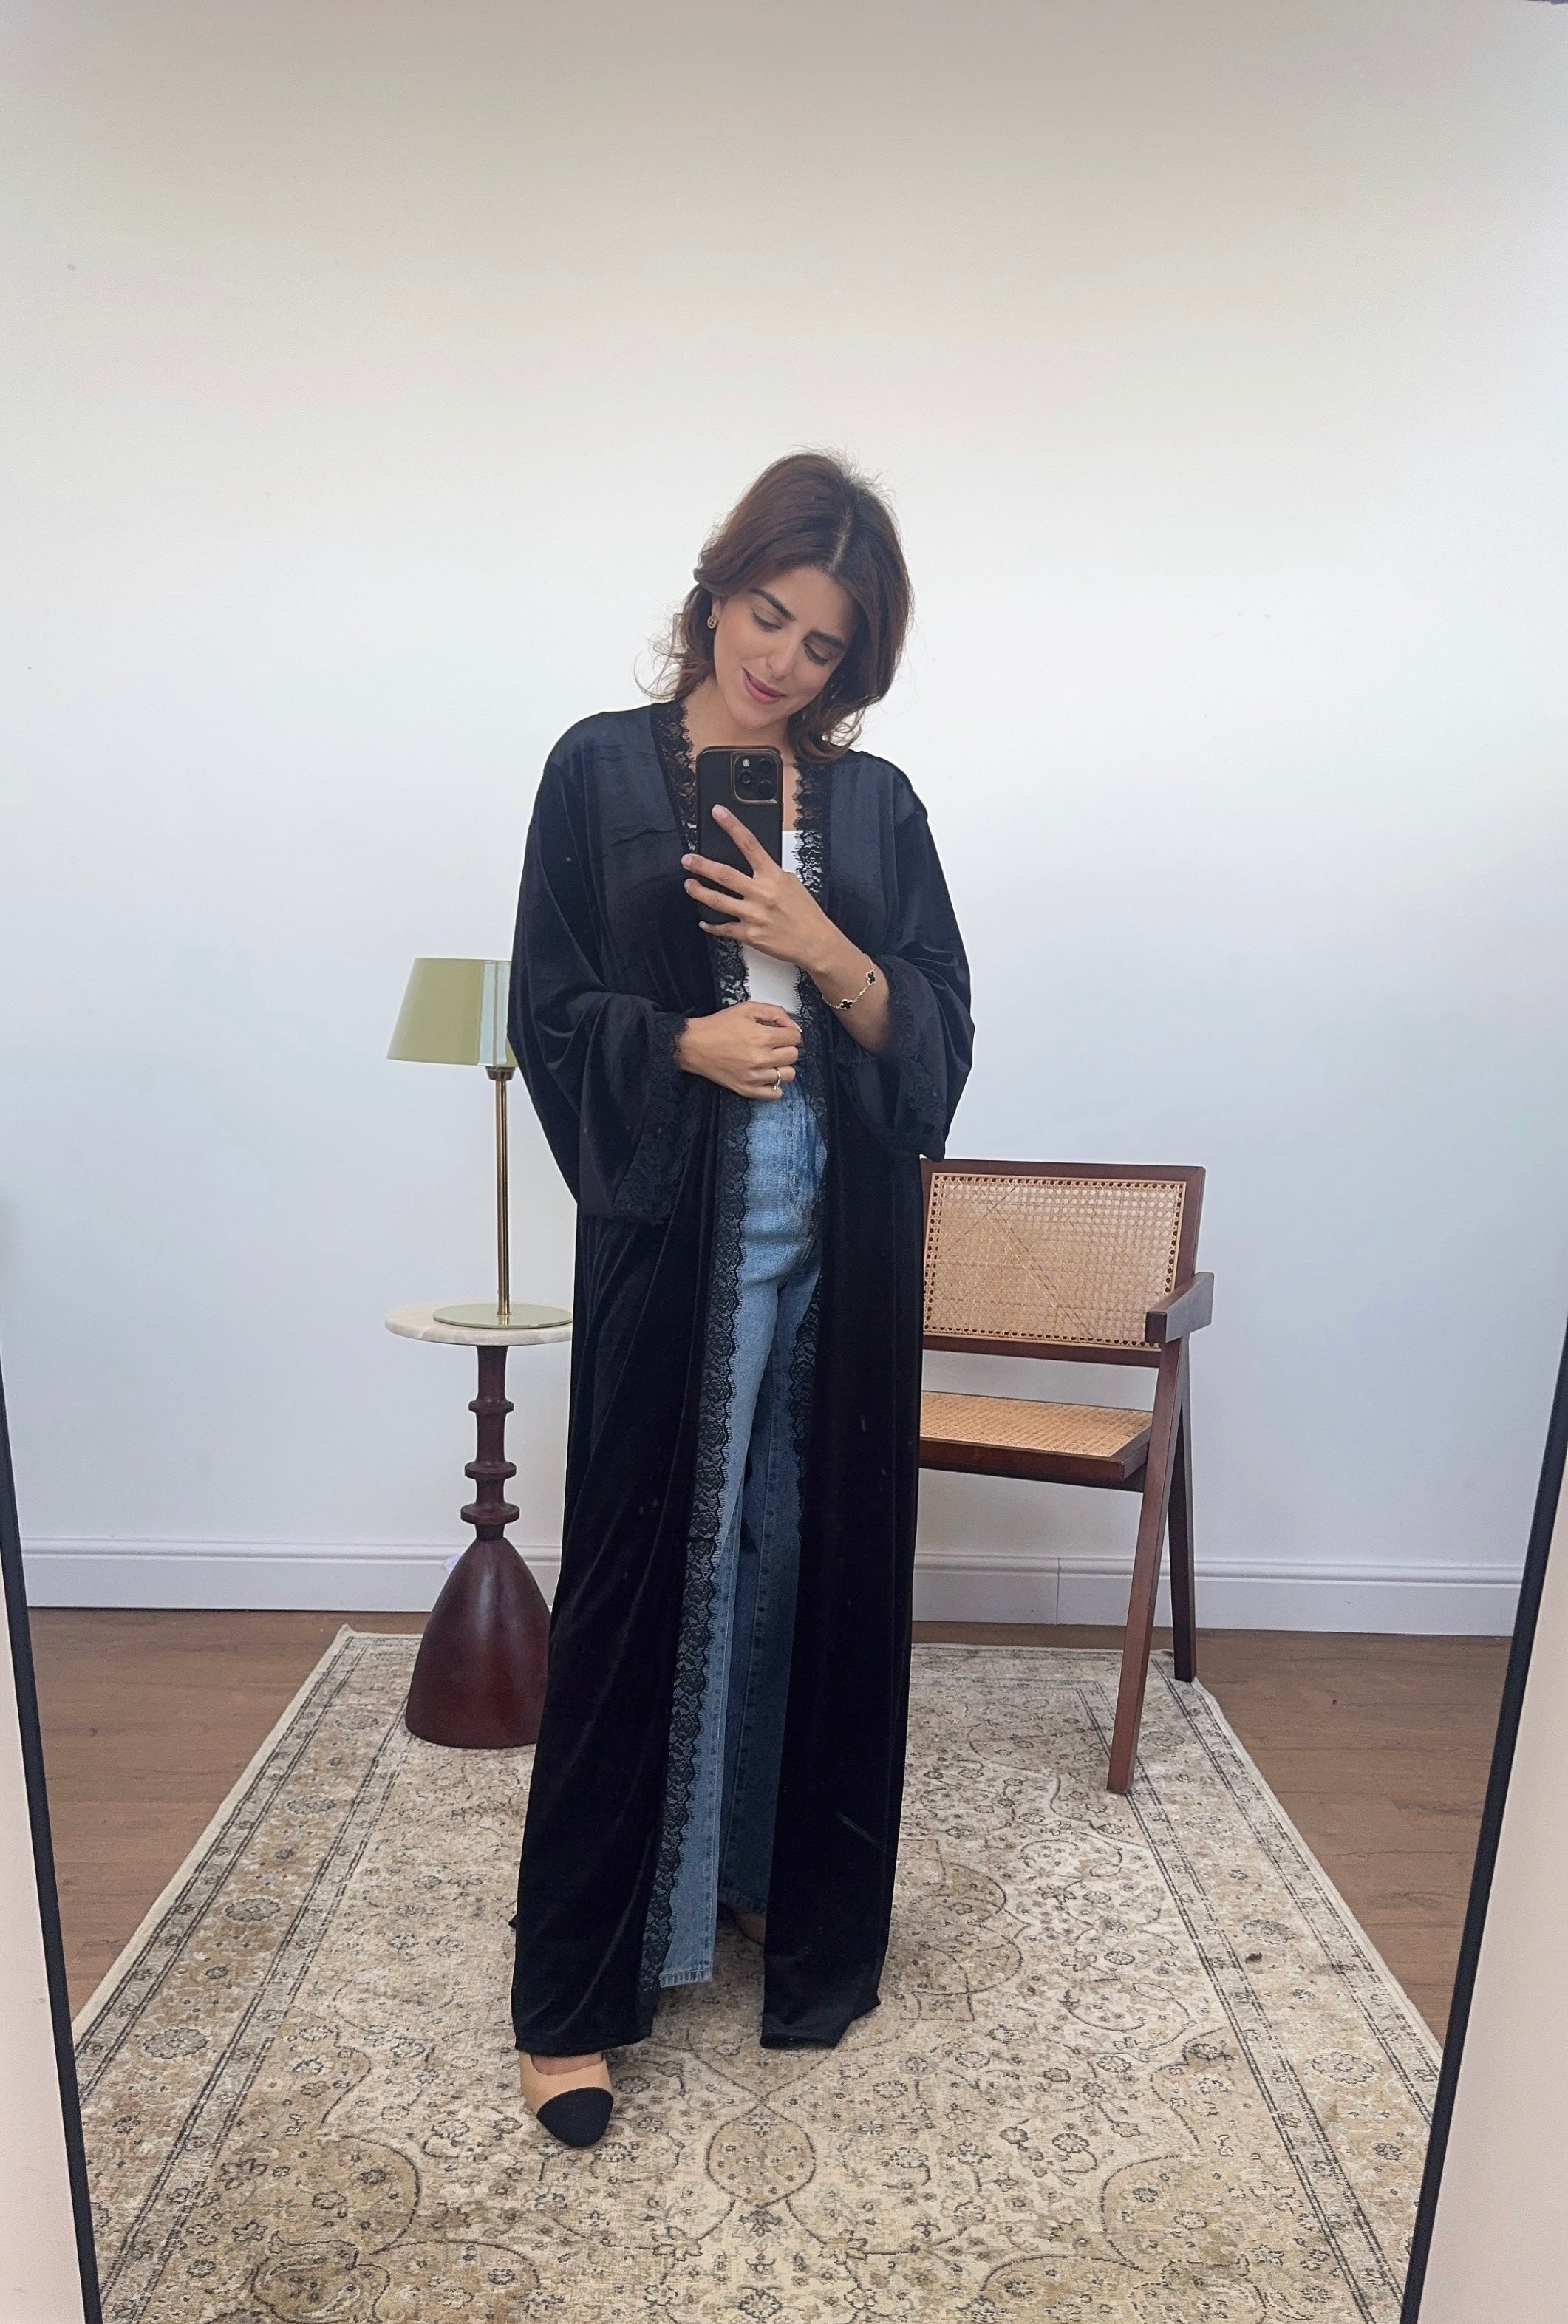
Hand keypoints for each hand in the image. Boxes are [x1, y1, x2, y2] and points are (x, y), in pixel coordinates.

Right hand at [675, 1000, 800, 1098]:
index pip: (795, 1037)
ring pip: (788, 1075)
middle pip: (793, 1056)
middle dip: (787, 1047)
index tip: (782, 1033)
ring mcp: (754, 1077)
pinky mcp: (747, 1089)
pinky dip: (775, 1086)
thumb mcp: (747, 1009)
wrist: (694, 1045)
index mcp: (762, 1037)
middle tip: (775, 1044)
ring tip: (771, 1060)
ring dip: (783, 1066)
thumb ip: (775, 1013)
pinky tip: (766, 1075)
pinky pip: (775, 1094)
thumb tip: (794, 1026)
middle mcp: (760, 1059)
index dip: (790, 1032)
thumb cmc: (718, 1026)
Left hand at [682, 808, 833, 973]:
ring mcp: (753, 915)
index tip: (718, 813)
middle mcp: (761, 893)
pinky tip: (704, 921)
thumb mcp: (792, 884)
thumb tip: (755, 867)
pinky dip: (711, 926)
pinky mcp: (750, 935)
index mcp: (773, 876)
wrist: (815, 943)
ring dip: (699, 892)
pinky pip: (724, 928)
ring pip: (717, 901)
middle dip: (702, 865)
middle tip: (687, 860)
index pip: (749, 844)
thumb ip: (771, 874)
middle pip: (724, 874)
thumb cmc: (806, 914)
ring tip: (689, 885)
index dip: (732, 826)